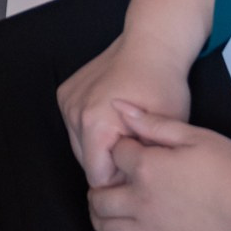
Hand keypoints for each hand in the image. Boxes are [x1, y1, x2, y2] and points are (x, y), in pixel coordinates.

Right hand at [59, 29, 194, 186]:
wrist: (150, 45)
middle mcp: (73, 113)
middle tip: (137, 148)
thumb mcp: (165, 131)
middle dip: (111, 164)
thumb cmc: (163, 86)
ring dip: (101, 147)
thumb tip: (129, 185)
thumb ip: (144, 163)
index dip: (122, 180)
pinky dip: (93, 130)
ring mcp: (66, 101)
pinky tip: (113, 117)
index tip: (140, 168)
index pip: (98, 178)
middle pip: (87, 163)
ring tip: (126, 131)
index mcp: (95, 124)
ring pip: (81, 147)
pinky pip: (76, 127)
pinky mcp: (64, 94)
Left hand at [87, 103, 230, 230]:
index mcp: (147, 169)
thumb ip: (155, 123)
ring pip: (108, 230)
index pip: (115, 155)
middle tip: (105, 187)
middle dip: (99, 189)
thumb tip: (121, 107)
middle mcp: (142, 203)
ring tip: (102, 215)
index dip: (120, 149)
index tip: (128, 152)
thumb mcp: (198, 136)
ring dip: (99, 220)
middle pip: (100, 198)